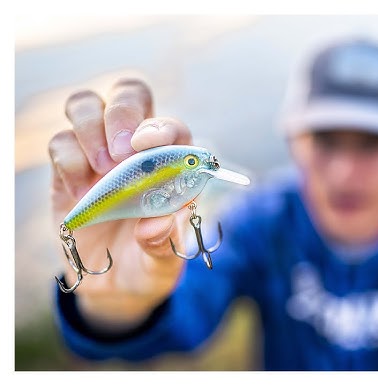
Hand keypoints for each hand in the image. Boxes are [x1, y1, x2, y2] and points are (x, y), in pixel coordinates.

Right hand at [49, 79, 192, 331]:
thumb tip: (156, 224)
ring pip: (87, 106)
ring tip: (102, 170)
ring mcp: (99, 156)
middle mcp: (136, 151)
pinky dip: (68, 159)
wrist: (115, 287)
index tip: (148, 144)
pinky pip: (60, 142)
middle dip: (123, 112)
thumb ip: (163, 244)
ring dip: (92, 130)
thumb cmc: (149, 265)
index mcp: (172, 165)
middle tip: (120, 151)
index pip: (173, 127)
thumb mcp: (163, 263)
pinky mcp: (67, 170)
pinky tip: (80, 192)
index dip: (162, 128)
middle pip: (129, 95)